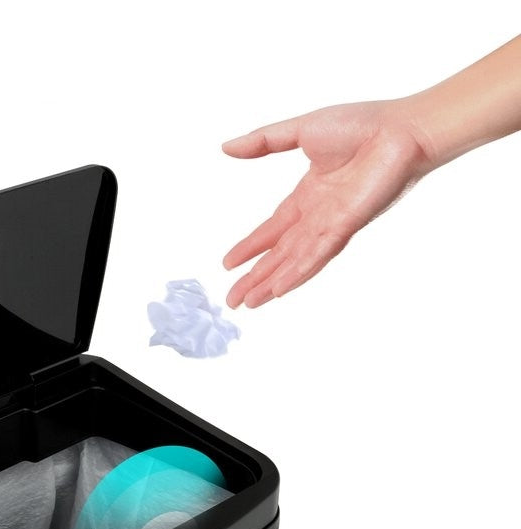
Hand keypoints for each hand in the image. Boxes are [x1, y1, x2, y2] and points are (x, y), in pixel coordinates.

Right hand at [222, 100, 435, 308]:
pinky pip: (316, 255)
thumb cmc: (363, 124)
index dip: (251, 247)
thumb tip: (226, 148)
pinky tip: (278, 290)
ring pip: (293, 262)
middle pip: (278, 254)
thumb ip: (263, 141)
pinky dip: (296, 273)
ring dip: (269, 284)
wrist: (403, 128)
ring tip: (248, 304)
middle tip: (232, 299)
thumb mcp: (299, 130)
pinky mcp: (345, 227)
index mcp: (308, 195)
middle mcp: (317, 216)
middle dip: (254, 277)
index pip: (273, 229)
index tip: (229, 264)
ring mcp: (331, 225)